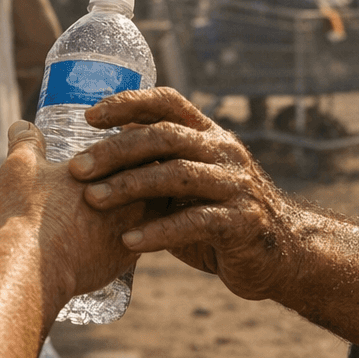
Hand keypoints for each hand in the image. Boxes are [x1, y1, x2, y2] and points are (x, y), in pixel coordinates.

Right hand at [0, 120, 142, 303]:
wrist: (35, 268)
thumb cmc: (29, 211)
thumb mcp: (20, 167)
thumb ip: (25, 142)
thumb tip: (21, 125)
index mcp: (114, 166)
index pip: (142, 146)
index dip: (136, 143)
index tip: (128, 144)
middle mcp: (133, 196)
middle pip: (158, 178)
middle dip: (148, 175)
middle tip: (132, 174)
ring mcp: (135, 229)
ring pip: (158, 211)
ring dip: (146, 206)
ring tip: (128, 205)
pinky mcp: (127, 260)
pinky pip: (146, 243)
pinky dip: (138, 237)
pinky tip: (124, 236)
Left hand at [66, 87, 298, 300]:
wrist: (280, 254)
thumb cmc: (217, 215)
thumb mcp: (187, 183)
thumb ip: (155, 164)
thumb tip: (100, 142)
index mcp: (209, 135)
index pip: (169, 103)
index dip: (129, 102)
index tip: (89, 115)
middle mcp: (224, 152)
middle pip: (165, 137)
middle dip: (116, 150)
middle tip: (78, 168)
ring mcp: (236, 186)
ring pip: (178, 175)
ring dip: (130, 186)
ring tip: (92, 199)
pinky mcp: (243, 223)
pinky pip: (195, 222)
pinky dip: (159, 231)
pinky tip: (128, 241)